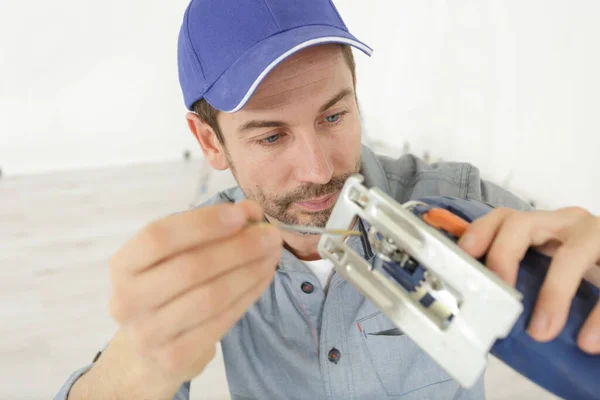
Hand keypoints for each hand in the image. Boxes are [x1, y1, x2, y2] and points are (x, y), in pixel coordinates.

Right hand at [108, 200, 281, 383]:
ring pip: (211, 297)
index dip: (203, 223)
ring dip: (250, 271)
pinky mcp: (175, 358)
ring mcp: (149, 334)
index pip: (159, 237)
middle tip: (271, 236)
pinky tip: (264, 278)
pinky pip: (222, 322)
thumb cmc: (168, 289)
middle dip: (239, 248)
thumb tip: (251, 212)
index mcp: (123, 266)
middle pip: (190, 268)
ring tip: (273, 255)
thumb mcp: (177, 255)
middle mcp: (127, 301)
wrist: (149, 351)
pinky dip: (249, 295)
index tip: (242, 213)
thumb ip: (209, 230)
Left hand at [457, 206, 599, 353]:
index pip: (503, 218)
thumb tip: (490, 316)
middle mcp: (566, 223)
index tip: (463, 255)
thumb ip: (528, 280)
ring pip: (571, 254)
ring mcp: (597, 234)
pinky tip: (590, 342)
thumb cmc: (591, 271)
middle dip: (503, 256)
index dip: (479, 232)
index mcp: (544, 225)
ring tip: (541, 332)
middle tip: (499, 295)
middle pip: (522, 225)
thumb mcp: (556, 269)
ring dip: (554, 295)